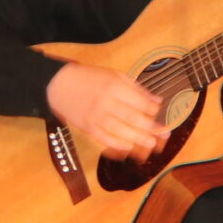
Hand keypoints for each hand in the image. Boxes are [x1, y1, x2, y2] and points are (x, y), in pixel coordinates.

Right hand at [47, 62, 170, 160]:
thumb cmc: (89, 78)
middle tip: (164, 135)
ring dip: (138, 139)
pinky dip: (118, 145)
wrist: (59, 85)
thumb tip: (156, 101)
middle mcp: (105, 103)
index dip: (152, 109)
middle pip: (132, 118)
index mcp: (114, 87)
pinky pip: (105, 139)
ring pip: (121, 131)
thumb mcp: (114, 75)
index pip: (139, 101)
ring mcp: (96, 117)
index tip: (159, 113)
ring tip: (151, 144)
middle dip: (150, 128)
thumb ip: (136, 88)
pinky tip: (129, 147)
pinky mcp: (88, 128)